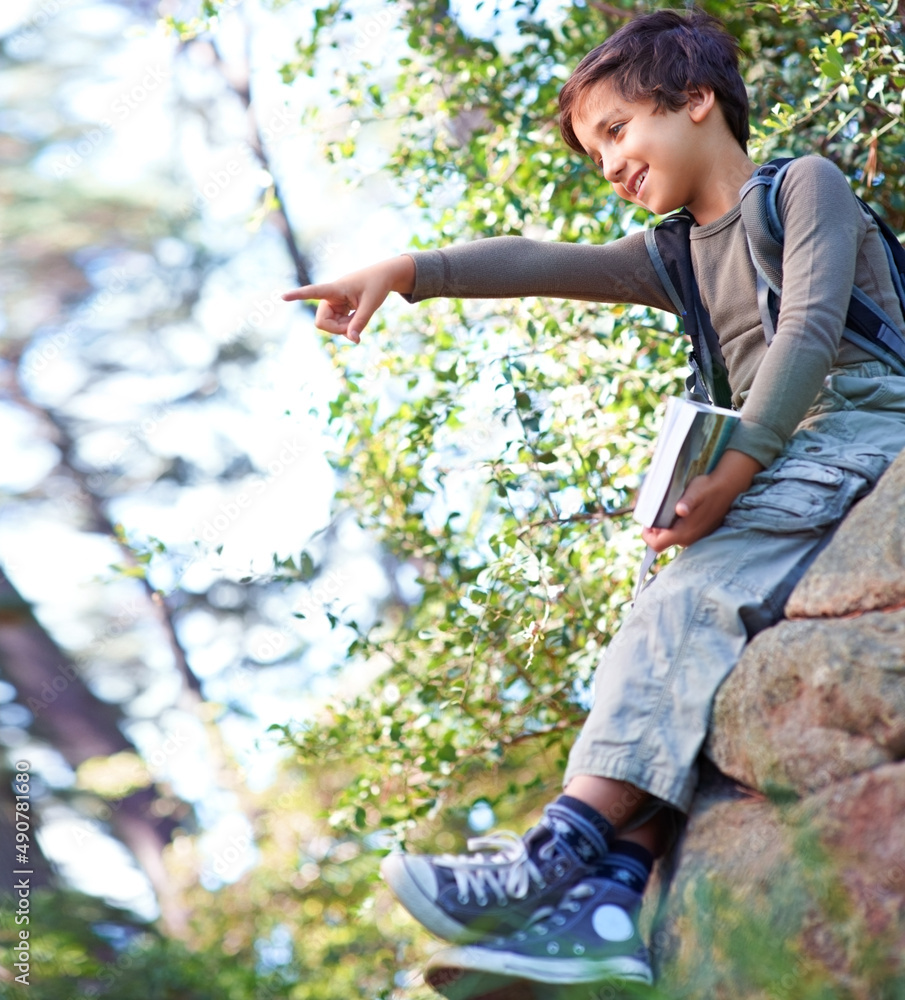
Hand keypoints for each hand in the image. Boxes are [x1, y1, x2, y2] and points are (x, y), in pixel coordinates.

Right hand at [282, 255, 415, 342]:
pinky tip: (356, 325)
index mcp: (335, 288)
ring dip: (345, 328)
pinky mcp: (338, 309)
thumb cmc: (377, 286)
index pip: (313, 292)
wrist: (383, 277)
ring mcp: (334, 303)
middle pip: (322, 322)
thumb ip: (360, 322)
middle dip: (337, 329)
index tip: (283, 296)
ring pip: (330, 326)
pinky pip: (337, 325)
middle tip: (355, 329)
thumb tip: (351, 340)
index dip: (298, 295)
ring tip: (359, 317)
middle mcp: (330, 296)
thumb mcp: (371, 305)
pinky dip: (347, 327)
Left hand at [641, 449, 762, 551]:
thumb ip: (687, 502)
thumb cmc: (708, 488)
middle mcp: (689, 540)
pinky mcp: (698, 534)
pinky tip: (677, 511)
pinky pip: (680, 534)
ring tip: (666, 509)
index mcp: (684, 532)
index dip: (647, 535)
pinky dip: (674, 525)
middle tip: (656, 511)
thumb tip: (681, 510)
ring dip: (665, 526)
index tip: (648, 521)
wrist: (727, 487)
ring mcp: (694, 538)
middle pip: (662, 541)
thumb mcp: (695, 491)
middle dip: (655, 529)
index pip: (656, 544)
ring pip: (671, 537)